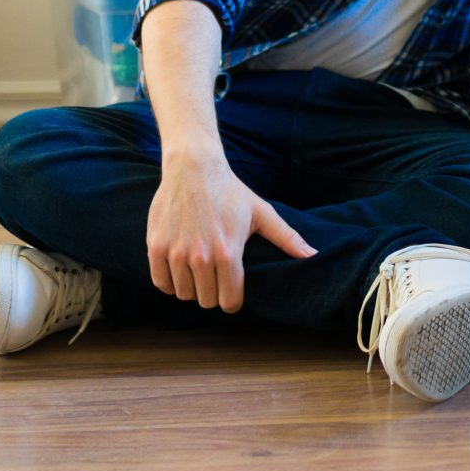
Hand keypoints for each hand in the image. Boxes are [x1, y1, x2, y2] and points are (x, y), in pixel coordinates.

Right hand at [146, 148, 313, 311]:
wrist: (194, 168)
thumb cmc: (230, 191)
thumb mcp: (261, 212)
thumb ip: (286, 237)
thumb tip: (312, 255)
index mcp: (228, 253)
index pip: (229, 302)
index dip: (233, 300)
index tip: (233, 291)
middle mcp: (200, 257)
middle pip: (207, 301)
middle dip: (214, 294)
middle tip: (216, 278)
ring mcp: (176, 253)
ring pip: (184, 294)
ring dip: (192, 288)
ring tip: (199, 271)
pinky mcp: (156, 247)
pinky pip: (161, 283)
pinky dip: (169, 283)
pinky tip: (179, 271)